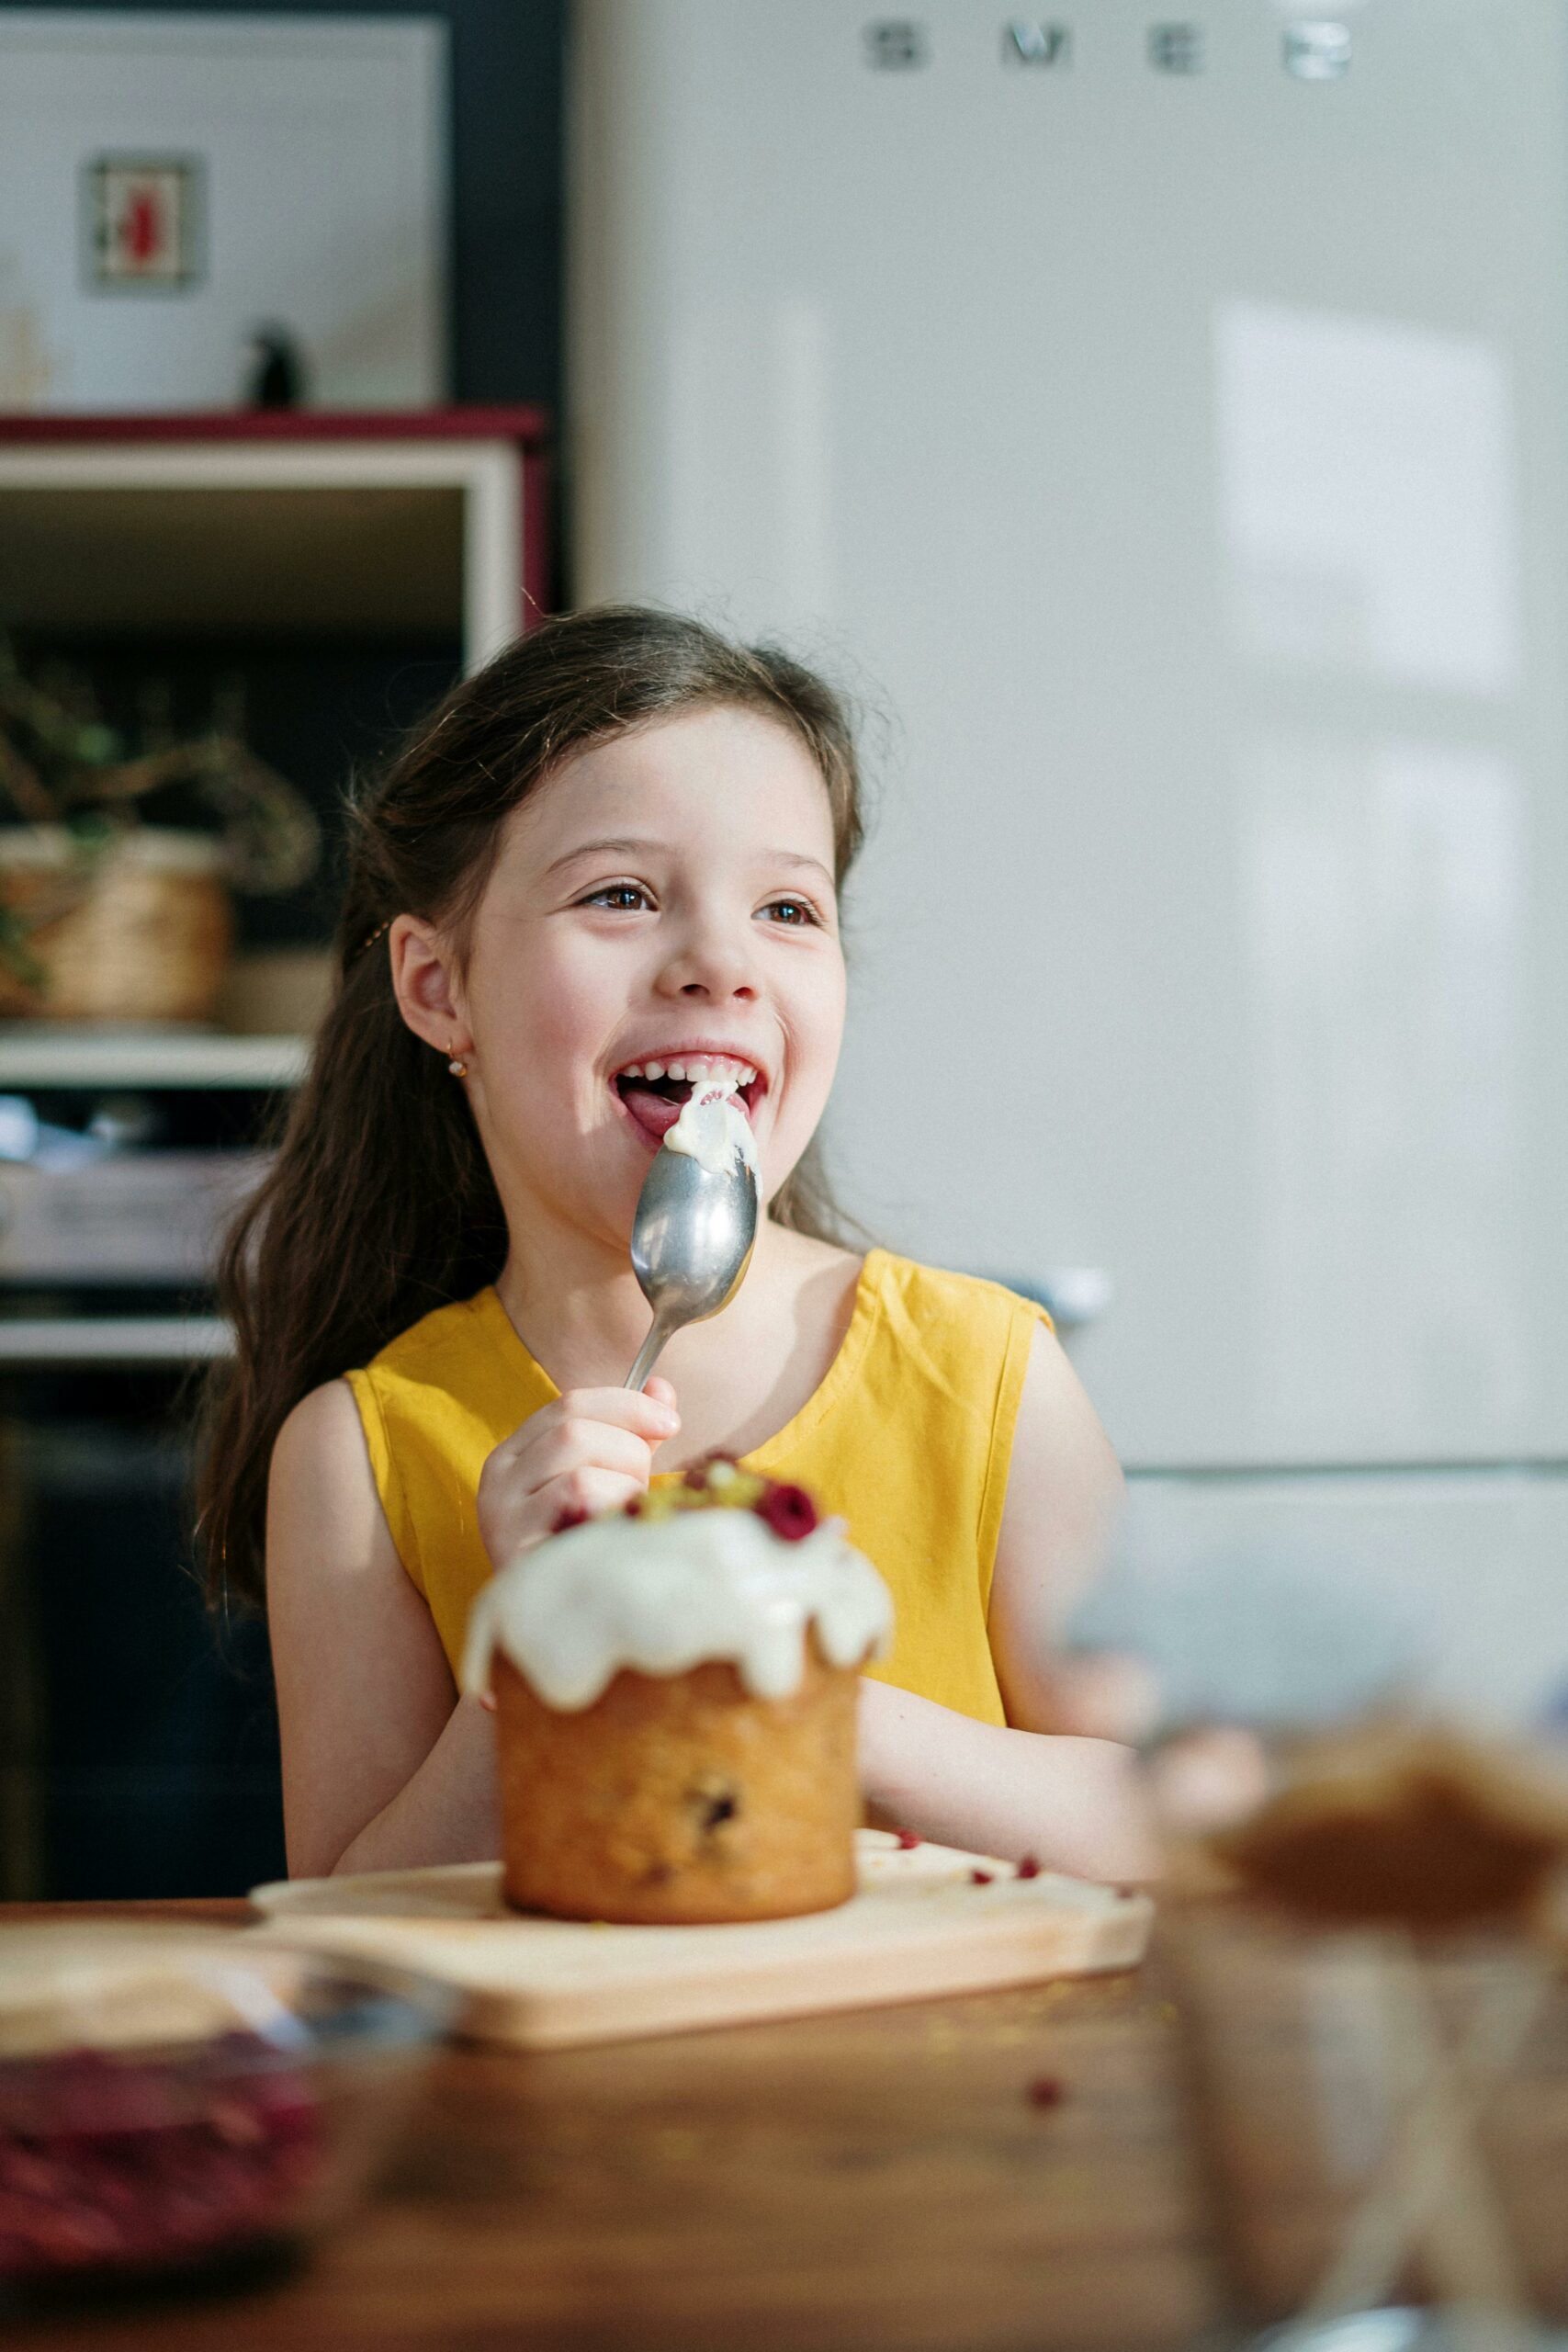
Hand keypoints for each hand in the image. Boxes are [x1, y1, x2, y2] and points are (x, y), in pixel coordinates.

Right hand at [476, 1377, 678, 1571]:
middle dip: (628, 1451)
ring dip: (622, 1488)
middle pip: (574, 1429)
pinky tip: (614, 1535)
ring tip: (624, 1517)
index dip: (627, 1405)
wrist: (552, 1625)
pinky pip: (578, 1506)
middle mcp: (498, 1480)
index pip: (569, 1403)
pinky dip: (611, 1512)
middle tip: (643, 1485)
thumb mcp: (606, 1480)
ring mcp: (502, 1519)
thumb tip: (661, 1388)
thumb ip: (630, 1435)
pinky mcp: (516, 1553)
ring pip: (578, 1470)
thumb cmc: (582, 1544)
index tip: (671, 1423)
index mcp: (516, 1454)